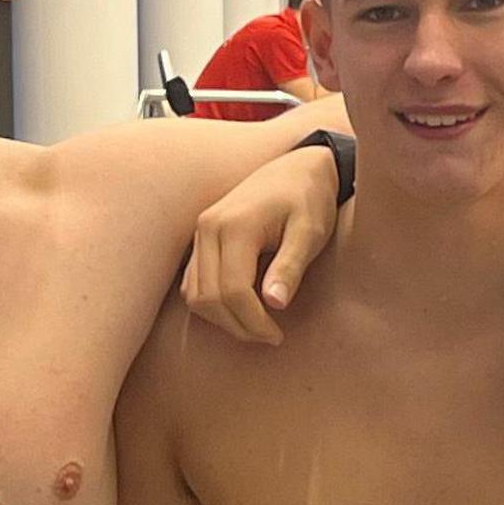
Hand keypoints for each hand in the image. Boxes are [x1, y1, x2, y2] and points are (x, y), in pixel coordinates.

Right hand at [182, 137, 353, 344]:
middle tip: (270, 336)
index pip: (232, 291)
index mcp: (235, 226)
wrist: (298, 168)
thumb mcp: (310, 231)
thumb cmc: (309, 199)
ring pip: (195, 295)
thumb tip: (274, 303)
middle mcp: (208, 228)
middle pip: (208, 298)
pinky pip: (193, 284)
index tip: (277, 336)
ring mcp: (200, 233)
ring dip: (222, 320)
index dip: (253, 322)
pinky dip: (211, 304)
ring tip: (257, 326)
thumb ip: (291, 266)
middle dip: (238, 326)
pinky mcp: (200, 239)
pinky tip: (241, 310)